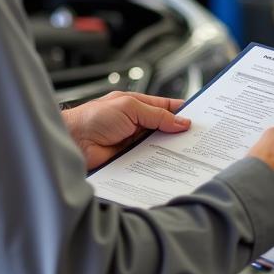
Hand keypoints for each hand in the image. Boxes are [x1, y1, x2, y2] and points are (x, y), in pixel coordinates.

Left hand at [63, 92, 190, 169]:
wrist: (73, 141)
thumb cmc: (93, 117)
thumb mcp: (129, 107)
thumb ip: (156, 114)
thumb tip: (180, 122)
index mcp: (138, 106)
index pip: (167, 107)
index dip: (183, 112)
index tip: (201, 119)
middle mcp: (137, 124)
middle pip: (166, 129)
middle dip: (180, 134)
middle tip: (199, 140)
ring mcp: (134, 143)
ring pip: (159, 147)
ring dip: (171, 151)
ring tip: (188, 154)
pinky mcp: (130, 161)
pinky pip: (149, 163)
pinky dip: (159, 165)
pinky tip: (169, 167)